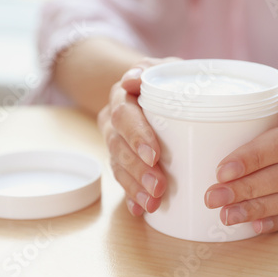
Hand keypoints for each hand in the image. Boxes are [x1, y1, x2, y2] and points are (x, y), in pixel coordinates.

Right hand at [98, 57, 179, 215]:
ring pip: (118, 166)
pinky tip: (140, 209)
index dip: (136, 135)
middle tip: (158, 186)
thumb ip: (151, 69)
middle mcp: (114, 121)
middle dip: (137, 169)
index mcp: (123, 97)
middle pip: (118, 146)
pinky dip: (130, 195)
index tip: (154, 155)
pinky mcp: (120, 159)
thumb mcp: (164, 67)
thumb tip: (133, 78)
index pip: (124, 115)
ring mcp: (114, 141)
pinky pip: (121, 179)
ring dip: (134, 186)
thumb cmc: (164, 80)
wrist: (147, 90)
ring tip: (153, 203)